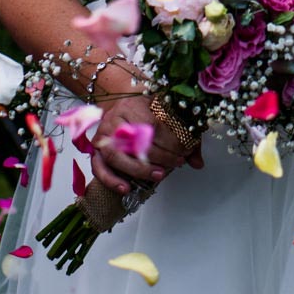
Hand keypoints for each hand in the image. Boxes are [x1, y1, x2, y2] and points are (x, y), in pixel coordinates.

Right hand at [89, 77, 201, 194]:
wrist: (121, 108)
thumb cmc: (146, 113)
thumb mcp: (166, 116)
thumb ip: (184, 138)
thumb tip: (198, 163)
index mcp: (131, 104)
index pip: (152, 124)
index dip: (169, 141)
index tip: (184, 151)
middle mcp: (114, 118)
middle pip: (135, 140)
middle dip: (159, 156)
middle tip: (176, 163)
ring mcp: (102, 135)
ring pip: (116, 155)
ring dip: (139, 169)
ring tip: (158, 175)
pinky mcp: (95, 151)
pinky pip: (99, 168)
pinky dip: (111, 180)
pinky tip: (126, 188)